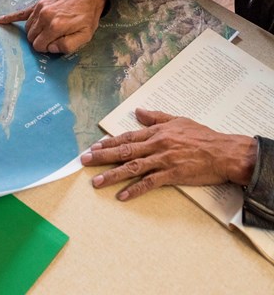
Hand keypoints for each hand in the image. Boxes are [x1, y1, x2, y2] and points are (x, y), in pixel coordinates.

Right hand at [0, 0, 106, 53]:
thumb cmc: (86, 17)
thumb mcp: (84, 36)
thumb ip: (67, 46)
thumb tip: (51, 48)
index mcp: (55, 27)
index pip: (40, 46)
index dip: (47, 48)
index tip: (55, 44)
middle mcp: (44, 17)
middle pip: (32, 38)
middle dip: (40, 41)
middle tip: (52, 38)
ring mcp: (39, 9)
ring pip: (28, 28)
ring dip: (34, 33)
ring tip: (45, 31)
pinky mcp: (38, 4)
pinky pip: (21, 12)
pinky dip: (10, 17)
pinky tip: (1, 20)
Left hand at [81, 108, 257, 200]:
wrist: (224, 152)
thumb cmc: (202, 135)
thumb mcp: (177, 120)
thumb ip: (156, 117)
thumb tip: (138, 111)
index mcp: (155, 132)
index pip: (126, 137)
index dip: (108, 143)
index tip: (93, 147)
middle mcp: (155, 145)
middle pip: (123, 151)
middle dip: (102, 156)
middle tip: (84, 161)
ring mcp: (162, 160)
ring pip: (132, 167)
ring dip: (112, 175)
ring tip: (96, 182)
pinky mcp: (172, 175)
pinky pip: (150, 183)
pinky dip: (135, 190)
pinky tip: (123, 196)